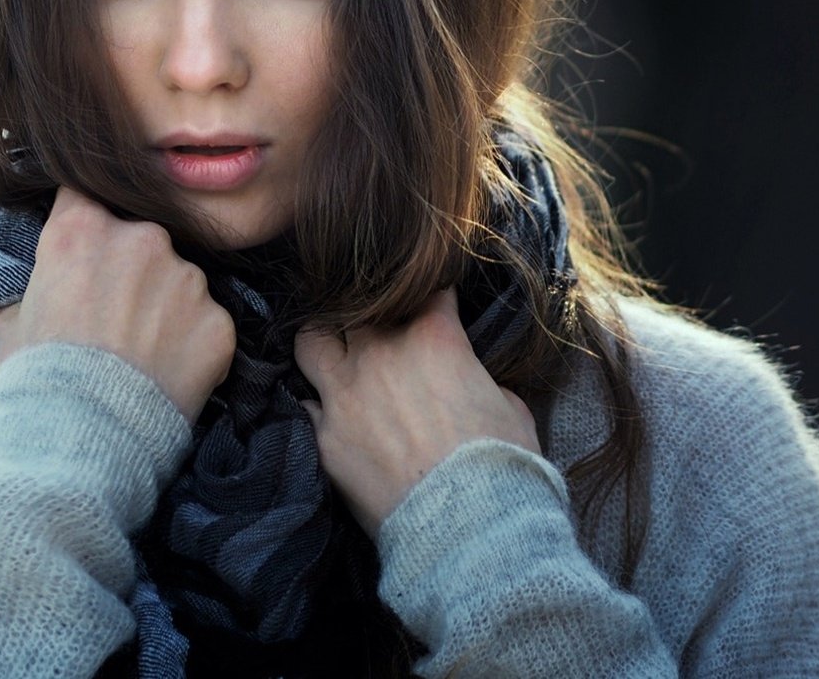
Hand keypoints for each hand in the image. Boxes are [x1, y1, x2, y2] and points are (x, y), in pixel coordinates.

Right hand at [0, 184, 235, 424]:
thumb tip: (33, 296)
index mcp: (80, 230)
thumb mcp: (5, 327)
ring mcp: (186, 278)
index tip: (84, 253)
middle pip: (139, 238)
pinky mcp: (218, 321)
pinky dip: (191, 344)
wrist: (83, 441)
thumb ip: (27, 294)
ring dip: (164, 306)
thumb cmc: (36, 381)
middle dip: (130, 270)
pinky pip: (206, 322)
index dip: (84, 224)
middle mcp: (141, 239)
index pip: (85, 197)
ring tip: (141, 354)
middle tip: (113, 318)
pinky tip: (167, 374)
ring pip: (179, 280)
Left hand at [294, 285, 539, 536]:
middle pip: (356, 306)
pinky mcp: (324, 437)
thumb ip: (478, 379)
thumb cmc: (502, 466)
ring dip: (324, 344)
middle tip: (381, 332)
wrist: (468, 528)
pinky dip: (318, 408)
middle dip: (370, 314)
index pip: (425, 290)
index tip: (435, 304)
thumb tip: (468, 382)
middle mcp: (380, 353)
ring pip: (310, 341)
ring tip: (336, 355)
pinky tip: (330, 416)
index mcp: (433, 336)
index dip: (432, 296)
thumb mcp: (511, 407)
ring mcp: (344, 394)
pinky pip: (306, 407)